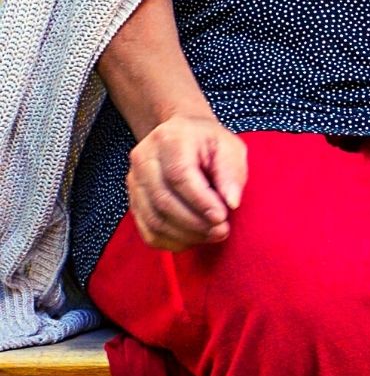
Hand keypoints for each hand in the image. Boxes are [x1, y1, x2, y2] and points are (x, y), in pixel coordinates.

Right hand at [125, 114, 247, 251]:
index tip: (222, 216)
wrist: (181, 135)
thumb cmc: (209, 142)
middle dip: (195, 222)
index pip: (179, 175)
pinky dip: (170, 241)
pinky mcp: (133, 200)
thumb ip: (231, 172)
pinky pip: (146, 229)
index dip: (201, 201)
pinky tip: (193, 240)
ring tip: (213, 236)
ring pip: (153, 218)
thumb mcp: (229, 147)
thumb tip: (231, 203)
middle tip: (222, 231)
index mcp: (169, 139)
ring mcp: (134, 181)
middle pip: (163, 200)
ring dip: (185, 234)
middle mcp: (144, 159)